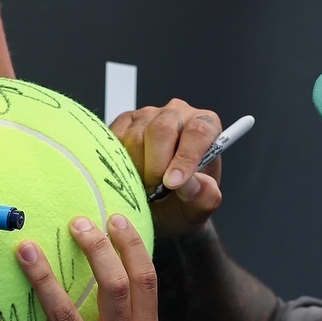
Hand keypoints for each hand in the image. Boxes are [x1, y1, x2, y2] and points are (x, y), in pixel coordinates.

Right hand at [110, 100, 224, 239]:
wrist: (163, 203)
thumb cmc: (185, 198)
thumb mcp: (200, 206)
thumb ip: (204, 196)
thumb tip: (188, 183)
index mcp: (206, 126)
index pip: (198, 132)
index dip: (185, 158)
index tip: (173, 183)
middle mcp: (178, 114)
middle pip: (162, 129)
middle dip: (156, 166)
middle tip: (155, 190)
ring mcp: (148, 114)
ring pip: (135, 135)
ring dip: (136, 168)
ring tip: (144, 184)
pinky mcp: (124, 121)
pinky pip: (114, 138)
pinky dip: (118, 162)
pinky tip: (129, 174)